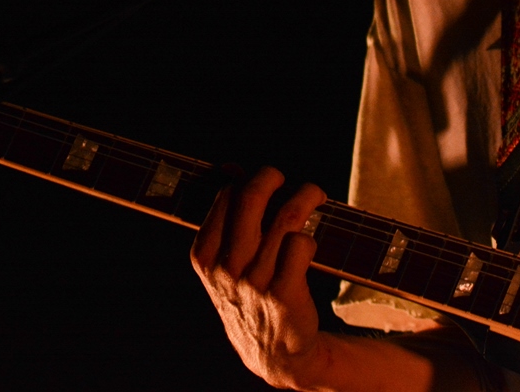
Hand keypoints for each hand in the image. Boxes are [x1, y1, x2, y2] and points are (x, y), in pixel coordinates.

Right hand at [191, 166, 329, 388]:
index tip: (259, 180)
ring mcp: (256, 282)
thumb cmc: (249, 295)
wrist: (273, 353)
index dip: (245, 180)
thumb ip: (225, 219)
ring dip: (307, 195)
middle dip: (271, 176)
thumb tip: (231, 168)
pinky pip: (302, 244)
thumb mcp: (224, 263)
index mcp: (205, 256)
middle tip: (282, 178)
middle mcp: (227, 268)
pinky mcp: (285, 294)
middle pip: (252, 198)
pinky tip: (310, 242)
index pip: (226, 196)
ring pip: (286, 217)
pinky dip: (310, 237)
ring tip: (315, 194)